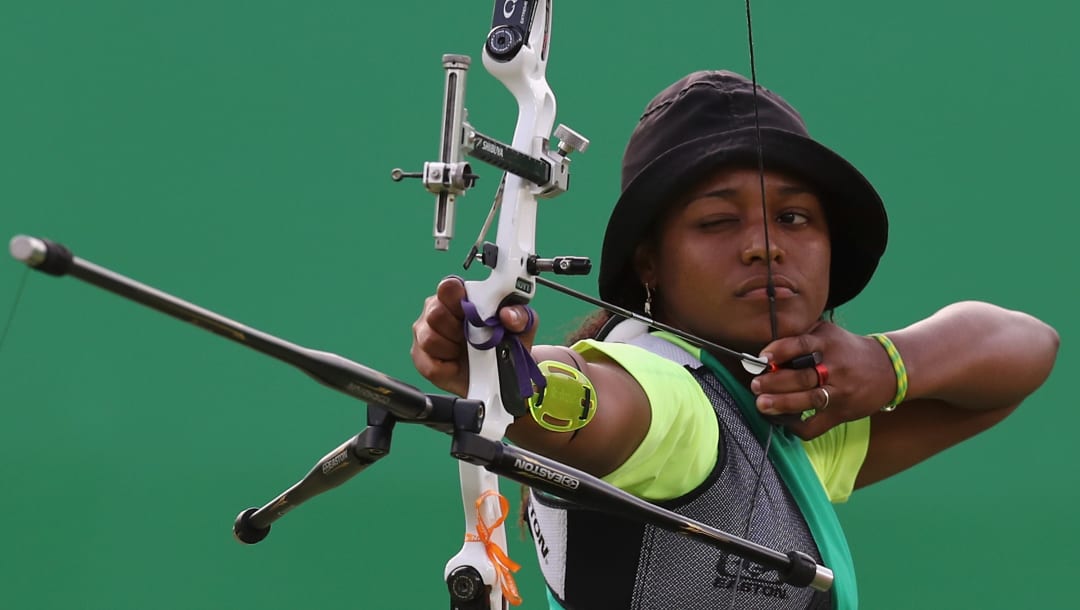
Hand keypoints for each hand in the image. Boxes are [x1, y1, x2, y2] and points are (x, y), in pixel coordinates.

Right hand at [410, 276, 539, 396]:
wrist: (501, 376)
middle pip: (435, 313)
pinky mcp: (423, 360)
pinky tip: (457, 365)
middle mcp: (438, 311)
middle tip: (473, 338)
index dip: (458, 298)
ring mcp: (426, 334)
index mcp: (458, 296)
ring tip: (467, 352)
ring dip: (452, 348)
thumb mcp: (521, 327)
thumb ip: (519, 315)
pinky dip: (448, 368)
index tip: (472, 313)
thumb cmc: (505, 343)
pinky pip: (430, 364)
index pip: (448, 286)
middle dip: (458, 329)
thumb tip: (507, 314)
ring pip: (429, 338)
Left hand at [750, 322, 895, 439]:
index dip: (779, 351)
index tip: (762, 358)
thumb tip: (765, 347)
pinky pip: (817, 425)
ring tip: (762, 404)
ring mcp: (840, 392)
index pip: (801, 345)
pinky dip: (797, 427)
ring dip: (782, 404)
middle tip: (755, 385)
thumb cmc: (846, 349)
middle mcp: (835, 367)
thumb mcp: (828, 333)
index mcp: (828, 343)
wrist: (888, 368)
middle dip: (774, 382)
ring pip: (809, 400)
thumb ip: (801, 335)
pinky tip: (783, 422)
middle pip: (802, 376)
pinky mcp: (842, 413)